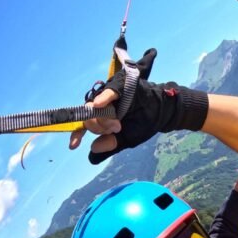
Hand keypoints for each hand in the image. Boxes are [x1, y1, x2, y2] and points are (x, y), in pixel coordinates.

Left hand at [69, 47, 206, 164]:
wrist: (163, 114)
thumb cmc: (145, 124)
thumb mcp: (127, 139)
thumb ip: (111, 144)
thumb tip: (92, 149)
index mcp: (103, 118)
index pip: (85, 126)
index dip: (78, 135)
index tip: (73, 146)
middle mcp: (102, 106)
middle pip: (89, 118)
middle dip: (100, 128)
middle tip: (117, 128)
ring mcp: (108, 96)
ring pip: (96, 108)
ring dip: (105, 120)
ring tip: (118, 124)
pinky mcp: (119, 87)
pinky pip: (109, 92)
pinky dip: (104, 98)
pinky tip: (100, 104)